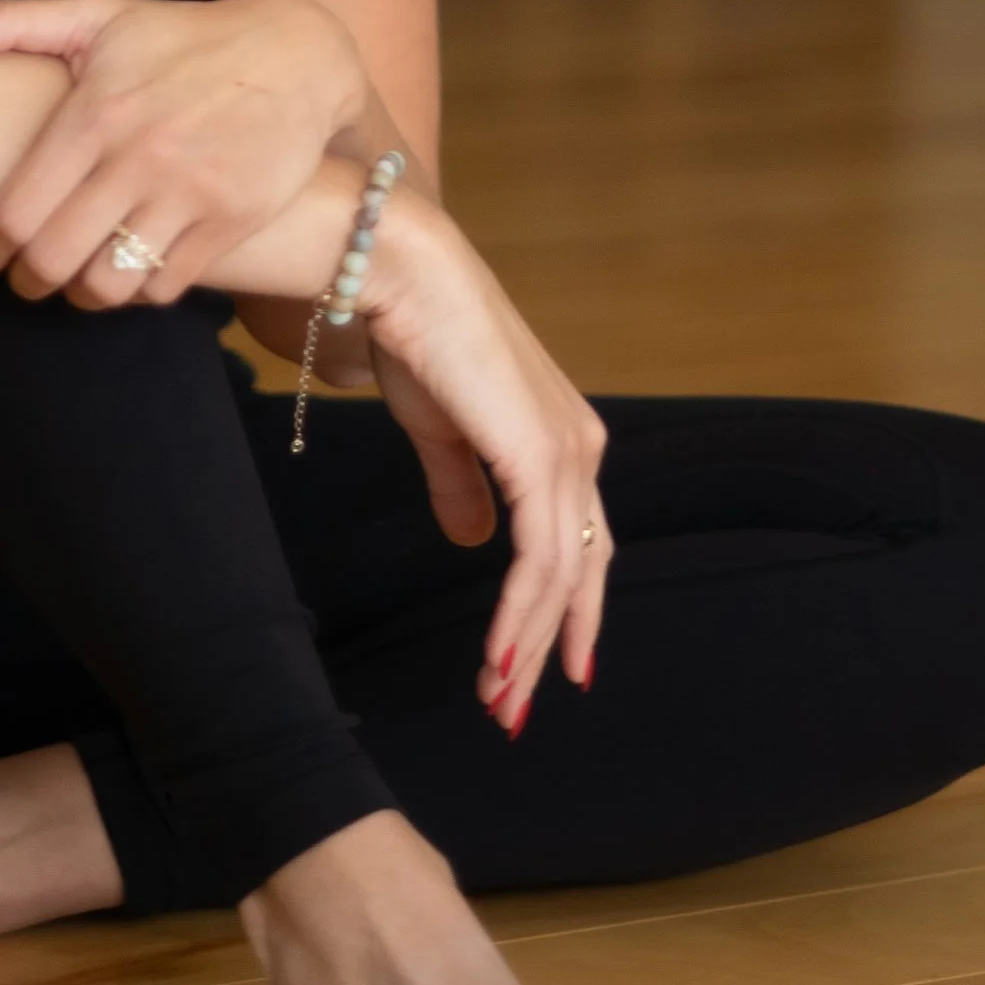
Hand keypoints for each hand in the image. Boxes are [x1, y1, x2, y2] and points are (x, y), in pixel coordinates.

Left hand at [0, 0, 364, 312]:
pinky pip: (166, 285)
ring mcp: (189, 194)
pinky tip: (130, 270)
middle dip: (27, 280)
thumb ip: (7, 24)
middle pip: (54, 258)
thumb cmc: (183, 38)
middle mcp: (140, 157)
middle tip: (21, 277)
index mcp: (96, 113)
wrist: (297, 55)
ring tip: (74, 281)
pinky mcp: (232, 222)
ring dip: (81, 294)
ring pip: (109, 283)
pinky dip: (140, 290)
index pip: (16, 209)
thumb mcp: (97, 17)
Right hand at [356, 193, 611, 729]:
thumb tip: (472, 541)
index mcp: (562, 439)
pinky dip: (520, 616)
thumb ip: (462, 485)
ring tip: (496, 700)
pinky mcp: (540, 460)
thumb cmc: (418, 336)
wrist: (403, 275)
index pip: (579, 543)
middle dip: (550, 645)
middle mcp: (581, 449)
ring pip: (561, 577)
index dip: (563, 608)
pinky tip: (496, 656)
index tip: (541, 667)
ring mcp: (568, 454)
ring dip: (525, 645)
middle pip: (581, 570)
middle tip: (514, 709)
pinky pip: (539, 561)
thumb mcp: (442, 429)